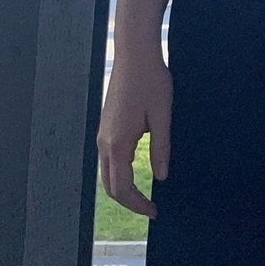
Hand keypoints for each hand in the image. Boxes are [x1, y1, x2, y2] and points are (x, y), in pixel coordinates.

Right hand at [97, 52, 171, 218]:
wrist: (134, 53)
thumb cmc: (151, 80)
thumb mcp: (162, 116)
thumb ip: (161, 148)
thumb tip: (162, 177)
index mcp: (118, 144)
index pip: (122, 189)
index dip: (138, 204)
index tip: (155, 211)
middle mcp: (104, 143)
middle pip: (110, 186)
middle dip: (129, 201)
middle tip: (150, 207)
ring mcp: (102, 134)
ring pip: (106, 173)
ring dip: (122, 188)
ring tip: (143, 193)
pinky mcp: (105, 126)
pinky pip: (107, 159)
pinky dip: (118, 173)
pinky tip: (134, 170)